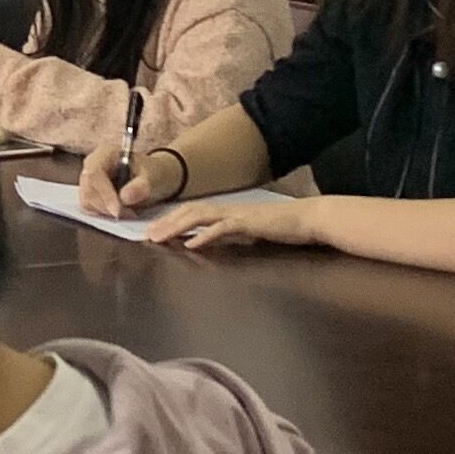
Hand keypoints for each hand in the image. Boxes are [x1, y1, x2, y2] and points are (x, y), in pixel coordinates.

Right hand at [76, 142, 187, 216]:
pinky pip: (89, 207)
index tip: (118, 210)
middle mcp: (92, 164)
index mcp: (105, 153)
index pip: (95, 173)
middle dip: (106, 206)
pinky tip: (120, 211)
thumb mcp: (153, 178)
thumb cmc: (153, 173)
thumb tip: (124, 197)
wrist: (154, 178)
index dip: (104, 193)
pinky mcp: (90, 193)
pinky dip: (104, 213)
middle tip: (128, 214)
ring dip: (105, 212)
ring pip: (86, 201)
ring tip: (128, 212)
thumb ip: (141, 186)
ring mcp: (89, 179)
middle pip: (88, 189)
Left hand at [155, 198, 316, 252]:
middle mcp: (228, 209)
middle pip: (189, 211)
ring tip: (158, 238)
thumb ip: (229, 236)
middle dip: (165, 223)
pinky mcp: (249, 223)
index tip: (153, 231)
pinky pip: (223, 228)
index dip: (171, 220)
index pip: (192, 212)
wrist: (309, 219)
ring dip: (176, 227)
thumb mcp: (249, 232)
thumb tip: (208, 243)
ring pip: (199, 216)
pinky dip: (206, 235)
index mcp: (227, 211)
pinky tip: (192, 244)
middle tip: (145, 236)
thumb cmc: (282, 227)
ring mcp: (238, 214)